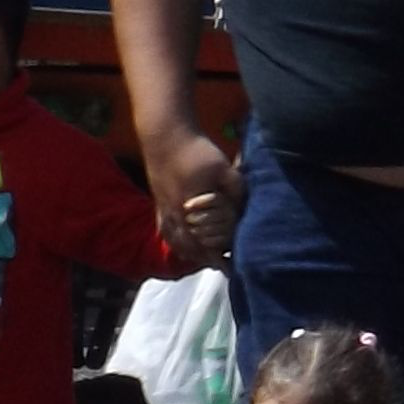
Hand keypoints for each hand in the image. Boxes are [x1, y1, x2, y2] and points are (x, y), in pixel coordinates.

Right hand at [143, 122, 244, 261]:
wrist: (166, 136)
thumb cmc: (196, 151)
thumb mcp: (223, 168)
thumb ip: (236, 189)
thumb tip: (245, 209)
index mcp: (191, 209)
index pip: (205, 243)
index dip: (218, 257)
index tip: (231, 267)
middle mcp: (175, 215)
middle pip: (190, 247)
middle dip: (206, 259)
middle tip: (223, 267)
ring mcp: (164, 211)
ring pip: (176, 242)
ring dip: (191, 254)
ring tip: (207, 261)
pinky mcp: (159, 205)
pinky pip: (167, 233)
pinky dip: (178, 243)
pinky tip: (185, 247)